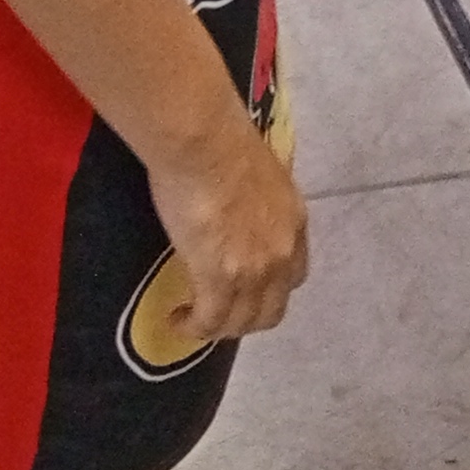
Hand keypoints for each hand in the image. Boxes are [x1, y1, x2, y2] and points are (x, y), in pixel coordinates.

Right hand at [146, 111, 308, 346]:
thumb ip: (257, 196)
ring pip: (241, 322)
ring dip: (217, 327)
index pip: (294, 275)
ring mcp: (254, 271)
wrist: (205, 142)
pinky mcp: (219, 280)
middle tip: (219, 313)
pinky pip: (209, 321)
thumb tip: (240, 196)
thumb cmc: (224, 141)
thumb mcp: (260, 171)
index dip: (270, 290)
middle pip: (271, 310)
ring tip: (194, 320)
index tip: (246, 289)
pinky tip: (176, 320)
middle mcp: (282, 253)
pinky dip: (192, 328)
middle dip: (245, 319)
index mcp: (294, 223)